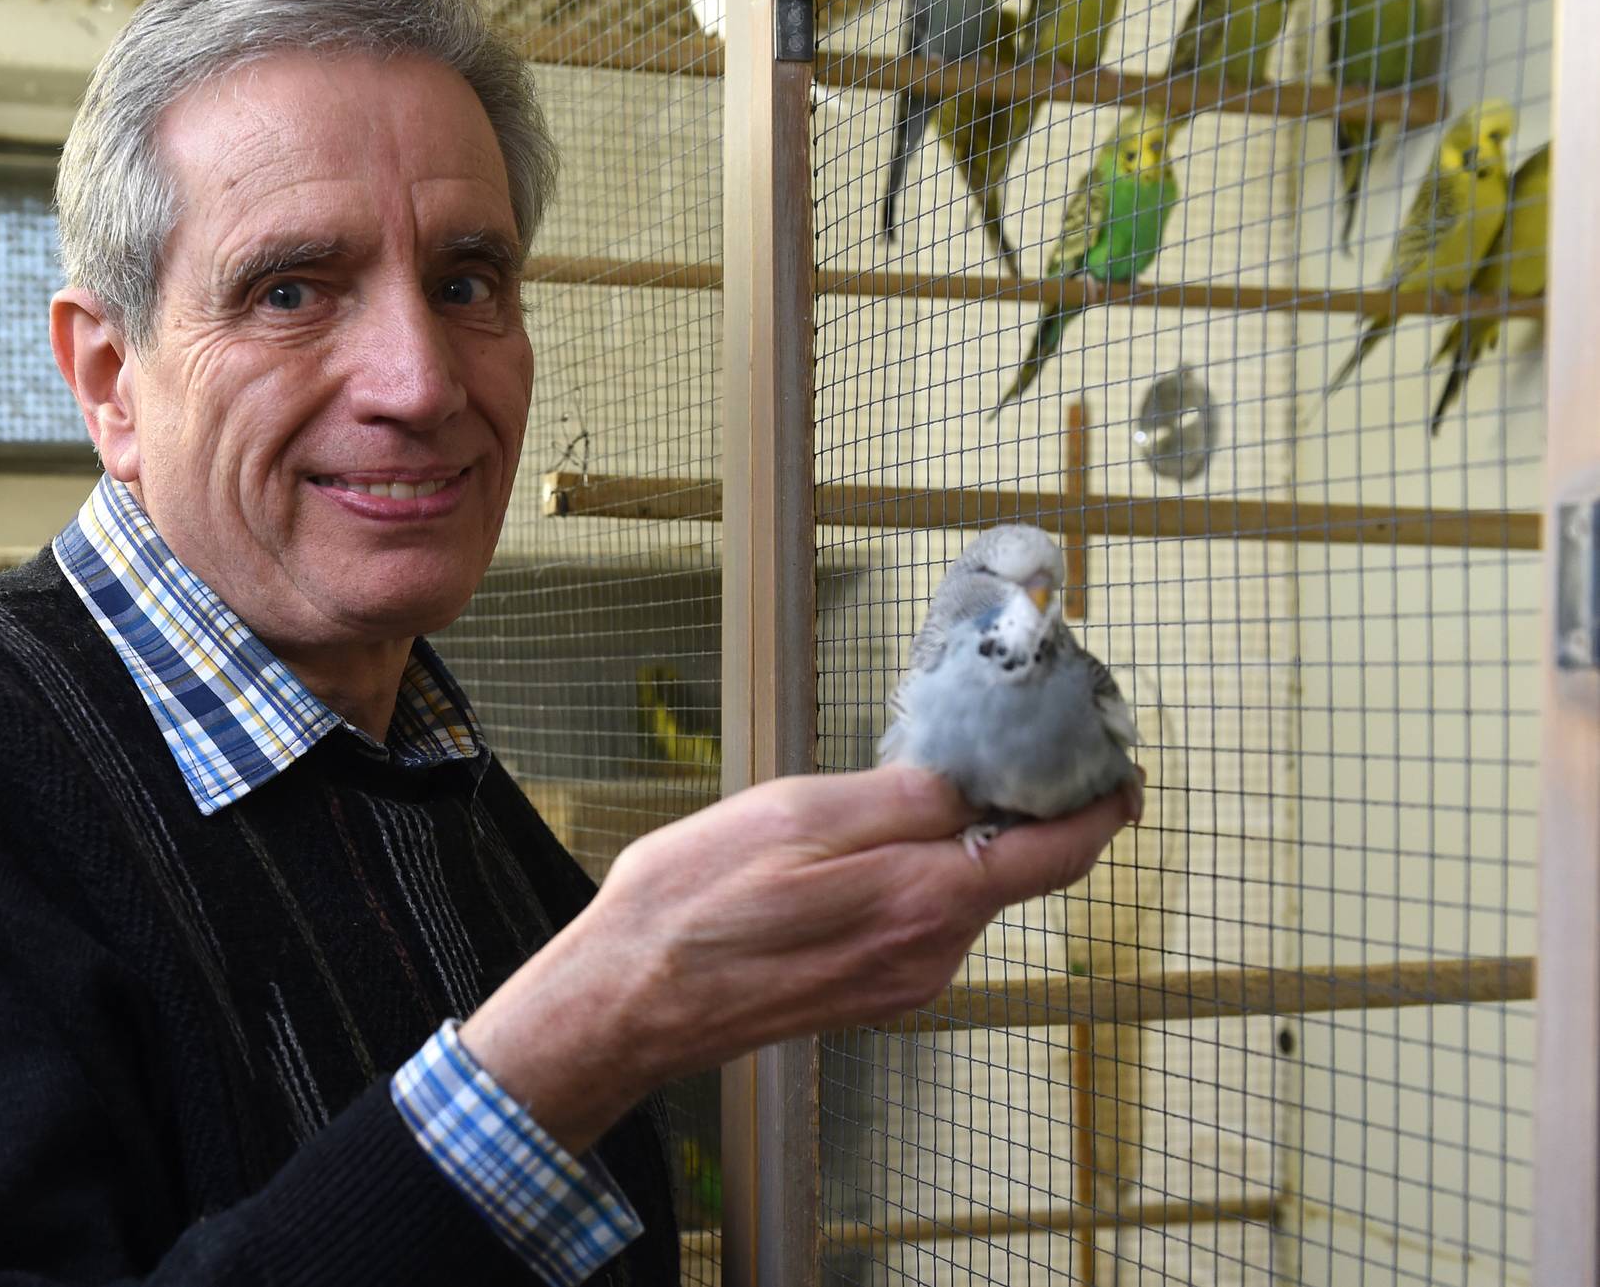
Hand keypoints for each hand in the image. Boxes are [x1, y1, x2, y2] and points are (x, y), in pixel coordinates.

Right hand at [459, 764, 1138, 1152]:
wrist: (628, 1003)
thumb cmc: (691, 908)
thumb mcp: (793, 815)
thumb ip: (896, 798)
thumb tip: (966, 783)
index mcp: (926, 901)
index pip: (1061, 853)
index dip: (1102, 804)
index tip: (1116, 764)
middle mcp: (931, 953)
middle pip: (1018, 871)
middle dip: (1021, 807)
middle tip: (1002, 741)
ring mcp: (902, 980)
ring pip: (966, 892)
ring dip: (959, 839)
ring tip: (911, 785)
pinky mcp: (870, 991)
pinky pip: (923, 919)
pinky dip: (922, 873)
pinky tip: (866, 844)